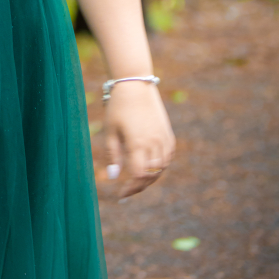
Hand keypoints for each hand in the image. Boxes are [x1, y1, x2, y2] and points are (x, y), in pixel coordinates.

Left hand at [103, 80, 174, 198]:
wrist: (135, 84)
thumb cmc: (118, 107)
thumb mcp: (110, 131)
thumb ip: (112, 155)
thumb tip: (113, 177)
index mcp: (138, 144)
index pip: (139, 176)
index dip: (131, 188)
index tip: (121, 195)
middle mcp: (154, 143)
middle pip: (151, 175)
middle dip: (139, 186)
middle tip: (127, 191)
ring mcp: (163, 138)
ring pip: (162, 167)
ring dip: (151, 177)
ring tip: (137, 180)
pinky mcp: (168, 133)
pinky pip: (168, 155)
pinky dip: (161, 165)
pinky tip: (151, 166)